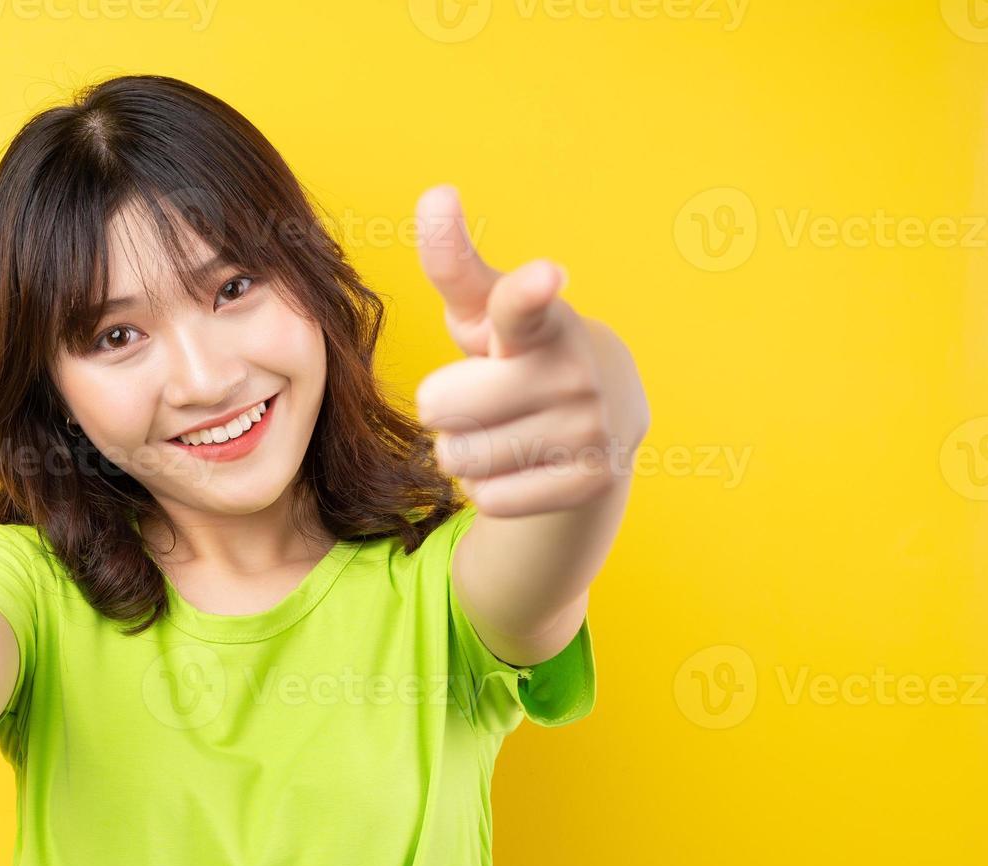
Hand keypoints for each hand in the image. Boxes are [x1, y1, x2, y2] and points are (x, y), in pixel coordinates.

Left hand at [413, 185, 631, 517]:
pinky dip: (488, 487)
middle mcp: (573, 371)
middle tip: (480, 395)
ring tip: (499, 429)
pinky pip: (488, 498)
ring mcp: (590, 428)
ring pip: (459, 459)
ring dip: (461, 451)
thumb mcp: (484, 309)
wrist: (603, 413)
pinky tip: (518, 463)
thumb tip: (436, 193)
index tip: (546, 275)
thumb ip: (454, 261)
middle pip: (440, 408)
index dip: (530, 290)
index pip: (524, 304)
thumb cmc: (518, 349)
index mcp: (543, 318)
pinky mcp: (591, 482)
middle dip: (442, 407)